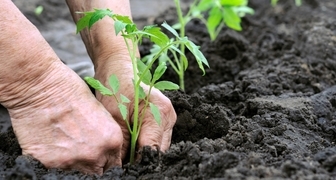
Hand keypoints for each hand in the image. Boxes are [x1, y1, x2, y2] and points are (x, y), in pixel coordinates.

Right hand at [6, 60, 123, 174]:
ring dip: (73, 162)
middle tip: (82, 150)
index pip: (114, 165)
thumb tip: (105, 150)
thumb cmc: (70, 90)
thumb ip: (105, 136)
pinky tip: (51, 143)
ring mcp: (71, 161)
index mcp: (112, 140)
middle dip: (92, 164)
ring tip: (64, 143)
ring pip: (77, 172)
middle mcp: (95, 155)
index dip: (107, 161)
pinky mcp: (48, 163)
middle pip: (97, 172)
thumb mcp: (100, 112)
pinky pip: (54, 169)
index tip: (101, 158)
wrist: (40, 87)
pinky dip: (53, 160)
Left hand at [94, 55, 176, 159]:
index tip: (125, 169)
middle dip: (141, 159)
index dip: (138, 163)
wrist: (118, 68)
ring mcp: (169, 119)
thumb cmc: (115, 87)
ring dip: (143, 153)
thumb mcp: (114, 118)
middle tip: (123, 163)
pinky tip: (132, 145)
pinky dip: (144, 145)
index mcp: (160, 113)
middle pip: (158, 151)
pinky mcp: (164, 120)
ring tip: (126, 155)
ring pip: (158, 147)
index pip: (152, 150)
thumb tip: (122, 166)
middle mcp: (169, 117)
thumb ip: (122, 145)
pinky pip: (156, 140)